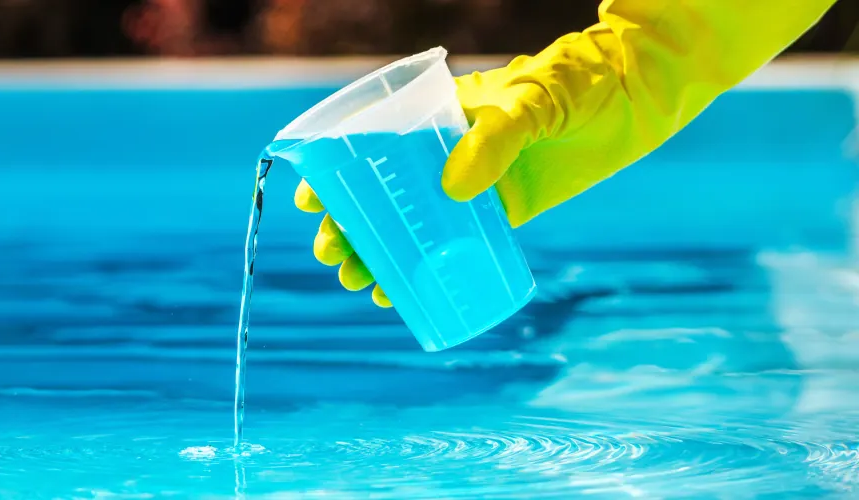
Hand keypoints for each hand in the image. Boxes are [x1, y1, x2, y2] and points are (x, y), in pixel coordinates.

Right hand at [292, 69, 554, 307]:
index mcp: (435, 117)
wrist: (631, 99)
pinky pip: (451, 245)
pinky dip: (422, 270)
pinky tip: (398, 294)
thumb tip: (453, 189)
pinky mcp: (502, 212)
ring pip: (408, 225)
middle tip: (331, 255)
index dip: (332, 174)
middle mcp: (443, 154)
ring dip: (376, 254)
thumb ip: (495, 140)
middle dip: (347, 226)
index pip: (368, 145)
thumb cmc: (572, 85)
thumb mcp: (528, 103)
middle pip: (379, 194)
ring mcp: (471, 185)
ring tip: (355, 281)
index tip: (310, 201)